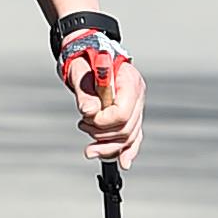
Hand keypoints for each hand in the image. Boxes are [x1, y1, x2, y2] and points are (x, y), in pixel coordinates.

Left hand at [55, 26, 144, 166]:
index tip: (86, 120)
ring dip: (108, 147)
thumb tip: (89, 112)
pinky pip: (134, 137)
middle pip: (127, 128)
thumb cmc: (85, 61)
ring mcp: (136, 106)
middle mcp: (137, 95)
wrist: (87, 55)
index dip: (104, 122)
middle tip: (83, 126)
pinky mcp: (131, 115)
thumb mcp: (80, 73)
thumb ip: (85, 93)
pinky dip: (128, 150)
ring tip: (89, 147)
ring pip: (130, 137)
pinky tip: (123, 162)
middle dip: (103, 135)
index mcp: (129, 80)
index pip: (122, 112)